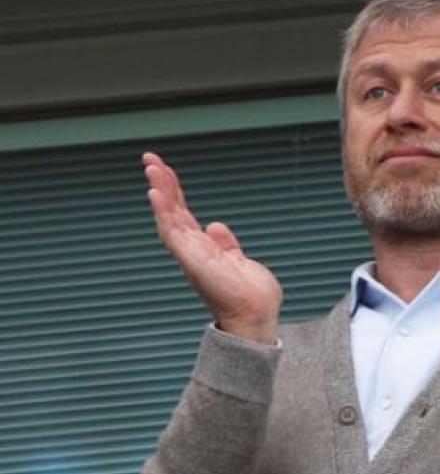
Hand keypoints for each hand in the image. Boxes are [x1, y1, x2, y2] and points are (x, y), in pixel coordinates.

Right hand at [144, 152, 283, 344]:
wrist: (255, 315)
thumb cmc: (251, 295)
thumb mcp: (239, 261)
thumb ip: (226, 244)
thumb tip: (215, 226)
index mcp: (203, 249)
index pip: (184, 214)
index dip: (174, 191)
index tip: (165, 169)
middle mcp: (192, 250)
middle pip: (172, 211)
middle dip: (162, 184)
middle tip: (150, 159)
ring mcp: (190, 254)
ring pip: (168, 216)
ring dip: (159, 191)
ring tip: (151, 167)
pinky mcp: (192, 259)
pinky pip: (172, 231)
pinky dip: (163, 211)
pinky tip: (155, 193)